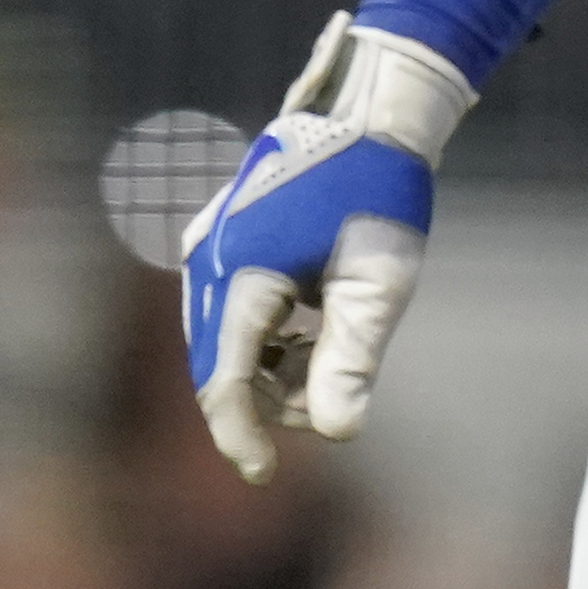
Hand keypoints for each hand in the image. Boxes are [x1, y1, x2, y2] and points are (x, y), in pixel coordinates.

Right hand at [179, 12, 474, 483]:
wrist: (370, 112)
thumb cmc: (379, 194)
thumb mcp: (377, 284)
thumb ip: (351, 361)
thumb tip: (338, 433)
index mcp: (240, 276)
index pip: (223, 382)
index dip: (239, 436)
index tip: (263, 476)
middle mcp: (208, 260)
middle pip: (219, 362)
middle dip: (263, 399)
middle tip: (319, 410)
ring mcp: (210, 242)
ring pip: (224, 334)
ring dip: (267, 365)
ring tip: (327, 355)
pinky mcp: (223, 232)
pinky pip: (230, 302)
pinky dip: (265, 331)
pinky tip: (310, 327)